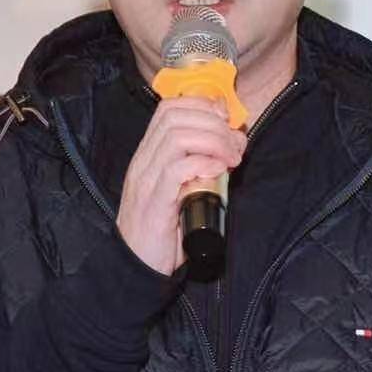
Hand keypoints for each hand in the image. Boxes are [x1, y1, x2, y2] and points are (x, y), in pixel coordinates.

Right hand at [117, 96, 246, 274]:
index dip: (202, 105)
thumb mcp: (181, 191)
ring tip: (232, 158)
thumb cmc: (162, 230)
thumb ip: (199, 169)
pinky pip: (177, 169)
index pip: (168, 109)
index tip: (226, 120)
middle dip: (214, 123)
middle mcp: (144, 162)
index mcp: (148, 155)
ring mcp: (146, 180)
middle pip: (176, 117)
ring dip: (214, 141)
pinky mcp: (155, 202)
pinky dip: (202, 163)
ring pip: (178, 137)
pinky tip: (218, 170)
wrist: (136, 266)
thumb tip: (231, 149)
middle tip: (236, 144)